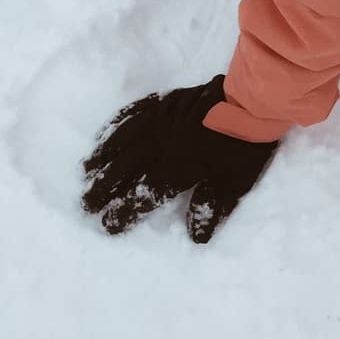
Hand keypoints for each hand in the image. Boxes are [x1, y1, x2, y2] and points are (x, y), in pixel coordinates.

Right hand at [82, 75, 277, 242]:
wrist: (253, 100)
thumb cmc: (246, 145)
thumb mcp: (236, 182)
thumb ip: (212, 207)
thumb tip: (195, 238)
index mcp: (177, 170)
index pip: (143, 196)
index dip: (123, 211)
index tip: (107, 225)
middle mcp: (160, 146)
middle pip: (124, 170)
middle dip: (103, 189)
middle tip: (86, 204)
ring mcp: (159, 121)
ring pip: (122, 141)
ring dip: (102, 158)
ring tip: (86, 173)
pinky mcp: (164, 102)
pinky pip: (132, 114)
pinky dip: (115, 126)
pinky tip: (105, 135)